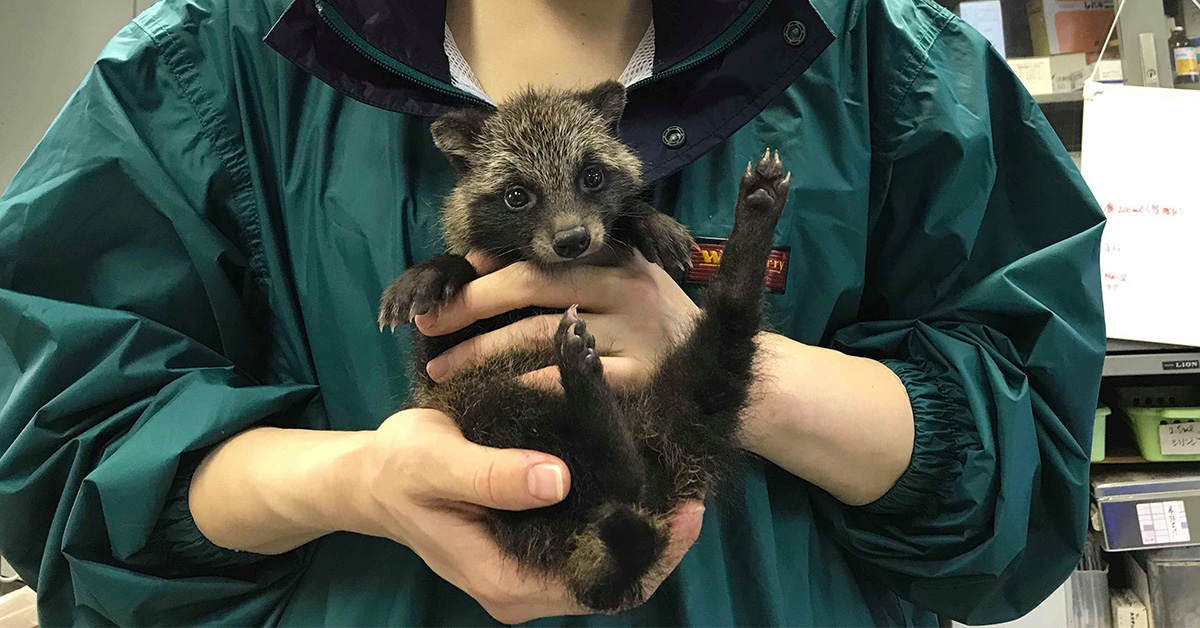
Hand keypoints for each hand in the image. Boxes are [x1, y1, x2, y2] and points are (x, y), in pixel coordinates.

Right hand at [351, 408, 704, 622]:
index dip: (646, 553)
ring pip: (601, 564)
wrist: (371, 476)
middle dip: (656, 543)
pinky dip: (616, 519)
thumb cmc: (399, 467)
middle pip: (608, 581)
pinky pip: (585, 544)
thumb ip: (492, 475)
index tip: (684, 511)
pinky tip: (641, 483)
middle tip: (694, 492)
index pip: (594, 585)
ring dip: (642, 531)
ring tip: (678, 485)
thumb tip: (557, 480)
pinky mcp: (530, 548)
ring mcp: (527, 571)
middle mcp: (521, 587)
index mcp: (503, 580)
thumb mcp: (436, 461)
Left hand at [416, 251, 699, 388]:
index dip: (482, 275)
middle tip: (428, 326)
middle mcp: (624, 285)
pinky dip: (529, 385)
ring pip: (543, 335)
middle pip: (532, 285)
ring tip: (442, 370)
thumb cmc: (658, 326)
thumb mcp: (624, 281)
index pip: (536, 257)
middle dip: (471, 306)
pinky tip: (496, 397)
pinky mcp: (641, 376)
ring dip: (483, 352)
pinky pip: (572, 379)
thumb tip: (480, 260)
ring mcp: (634, 331)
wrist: (730, 372)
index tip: (441, 290)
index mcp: (615, 256)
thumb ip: (567, 270)